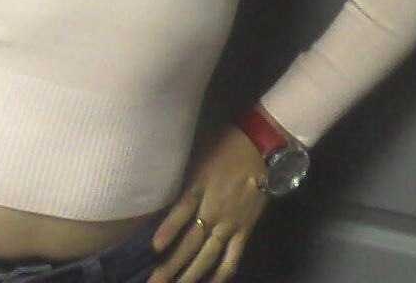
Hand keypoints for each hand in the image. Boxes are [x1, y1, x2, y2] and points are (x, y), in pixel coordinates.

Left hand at [146, 125, 269, 282]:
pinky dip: (222, 273)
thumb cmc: (224, 146)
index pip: (180, 214)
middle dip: (171, 265)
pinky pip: (233, 257)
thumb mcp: (198, 156)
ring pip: (208, 256)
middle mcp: (213, 211)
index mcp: (199, 188)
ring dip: (191, 274)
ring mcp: (230, 224)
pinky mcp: (245, 230)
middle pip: (190, 243)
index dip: (167, 231)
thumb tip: (166, 194)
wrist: (261, 147)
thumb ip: (184, 180)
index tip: (154, 249)